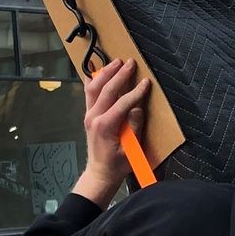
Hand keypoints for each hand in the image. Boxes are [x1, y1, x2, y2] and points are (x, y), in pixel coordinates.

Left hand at [73, 58, 150, 206]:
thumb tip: (137, 108)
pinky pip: (88, 93)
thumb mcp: (130, 149)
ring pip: (94, 88)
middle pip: (107, 90)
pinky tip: (95, 71)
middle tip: (131, 63)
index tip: (146, 82)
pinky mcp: (89, 115)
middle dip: (120, 75)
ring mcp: (89, 115)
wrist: (100, 173)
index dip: (135, 92)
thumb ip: (133, 127)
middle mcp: (94, 117)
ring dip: (105, 73)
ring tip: (116, 62)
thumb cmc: (117, 165)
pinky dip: (92, 81)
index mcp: (105, 126)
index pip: (122, 103)